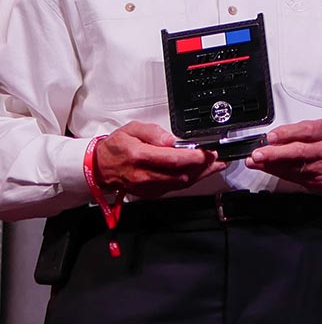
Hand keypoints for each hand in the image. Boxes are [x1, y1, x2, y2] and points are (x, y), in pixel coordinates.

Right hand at [93, 121, 225, 197]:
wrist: (100, 167)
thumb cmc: (116, 147)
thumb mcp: (132, 129)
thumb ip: (153, 133)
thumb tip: (171, 140)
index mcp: (140, 156)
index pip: (174, 159)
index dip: (195, 157)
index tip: (209, 152)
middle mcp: (145, 175)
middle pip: (182, 174)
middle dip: (204, 167)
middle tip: (219, 158)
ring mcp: (148, 187)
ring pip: (181, 183)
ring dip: (201, 175)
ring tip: (217, 165)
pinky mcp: (151, 193)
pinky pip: (176, 188)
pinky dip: (191, 180)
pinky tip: (201, 173)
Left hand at [246, 119, 321, 194]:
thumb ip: (300, 132)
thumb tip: (273, 137)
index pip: (307, 131)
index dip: (288, 133)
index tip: (271, 136)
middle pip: (299, 151)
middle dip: (276, 153)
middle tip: (259, 154)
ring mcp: (321, 168)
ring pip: (293, 167)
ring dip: (271, 165)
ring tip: (254, 162)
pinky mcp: (316, 181)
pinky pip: (292, 176)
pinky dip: (276, 172)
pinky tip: (265, 168)